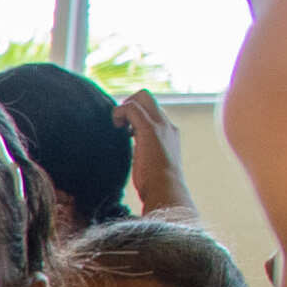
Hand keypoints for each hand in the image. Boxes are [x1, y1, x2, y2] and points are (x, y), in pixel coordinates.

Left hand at [118, 89, 192, 213]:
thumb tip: (130, 153)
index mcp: (169, 133)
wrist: (166, 190)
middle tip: (119, 124)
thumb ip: (143, 152)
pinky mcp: (150, 129)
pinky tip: (116, 127)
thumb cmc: (155, 185)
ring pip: (141, 97)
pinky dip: (119, 112)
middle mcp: (167, 125)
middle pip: (147, 97)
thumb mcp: (150, 164)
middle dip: (128, 104)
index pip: (152, 111)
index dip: (134, 115)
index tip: (124, 131)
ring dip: (123, 108)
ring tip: (118, 127)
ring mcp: (160, 125)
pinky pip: (131, 108)